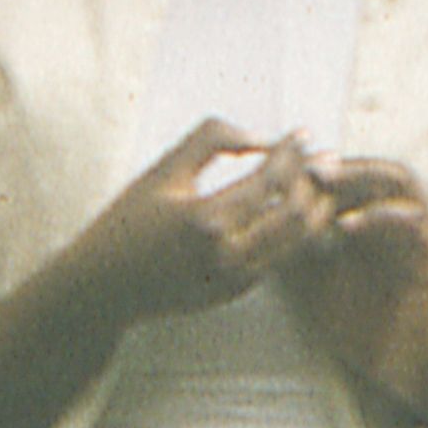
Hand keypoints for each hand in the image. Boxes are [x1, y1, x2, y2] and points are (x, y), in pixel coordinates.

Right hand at [67, 122, 333, 329]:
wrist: (103, 287)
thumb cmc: (128, 220)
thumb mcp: (162, 172)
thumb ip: (210, 142)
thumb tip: (260, 136)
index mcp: (204, 219)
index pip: (268, 179)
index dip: (291, 152)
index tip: (303, 134)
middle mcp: (225, 254)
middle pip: (294, 213)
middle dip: (314, 181)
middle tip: (324, 159)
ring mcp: (234, 279)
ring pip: (296, 241)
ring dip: (314, 209)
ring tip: (320, 182)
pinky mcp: (236, 293)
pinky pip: (281, 258)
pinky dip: (296, 234)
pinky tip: (299, 212)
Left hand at [278, 156, 427, 419]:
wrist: (405, 369)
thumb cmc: (362, 330)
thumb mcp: (315, 288)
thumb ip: (295, 256)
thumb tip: (254, 228)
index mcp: (370, 225)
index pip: (349, 179)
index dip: (316, 169)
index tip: (281, 169)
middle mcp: (396, 222)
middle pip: (372, 167)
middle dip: (336, 162)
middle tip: (300, 163)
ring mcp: (418, 236)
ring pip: (398, 180)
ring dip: (360, 174)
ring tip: (323, 179)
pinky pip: (413, 222)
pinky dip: (379, 216)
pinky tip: (346, 225)